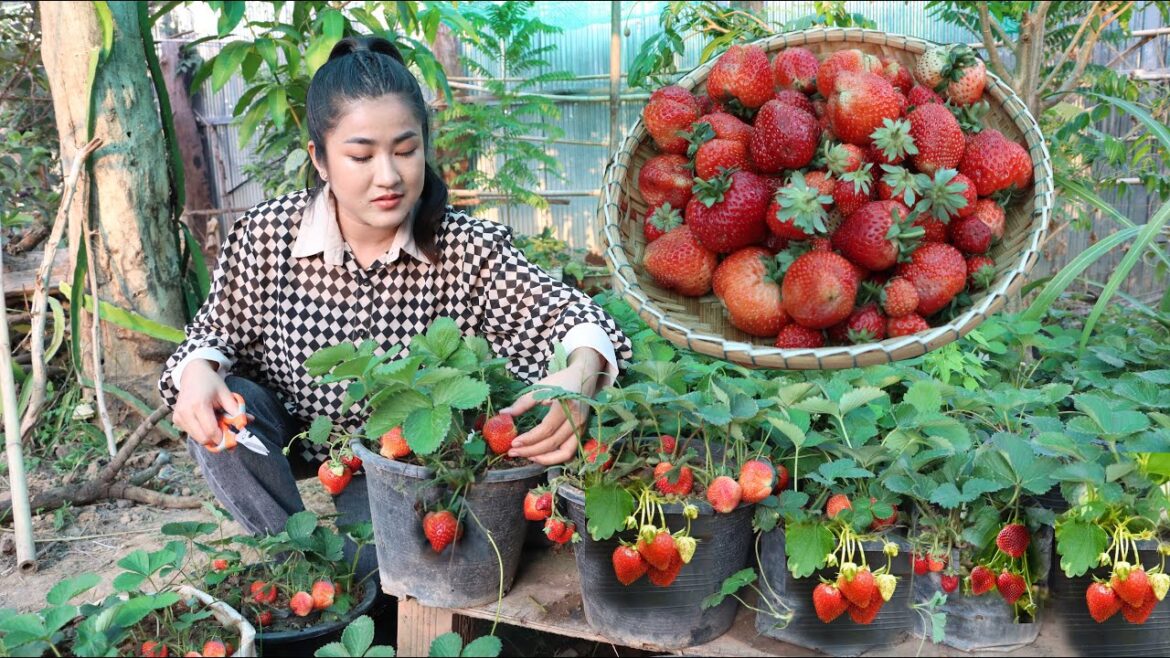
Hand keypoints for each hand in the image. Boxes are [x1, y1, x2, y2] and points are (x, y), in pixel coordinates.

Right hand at [172, 360, 243, 447]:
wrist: (192, 374)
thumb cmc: (211, 383)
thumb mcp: (226, 394)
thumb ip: (236, 410)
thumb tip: (248, 422)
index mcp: (198, 405)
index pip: (211, 432)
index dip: (223, 438)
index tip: (233, 436)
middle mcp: (185, 413)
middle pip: (203, 439)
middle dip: (217, 439)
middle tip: (226, 430)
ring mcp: (179, 417)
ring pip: (197, 438)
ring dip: (209, 436)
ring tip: (215, 421)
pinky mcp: (176, 420)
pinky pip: (192, 433)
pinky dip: (201, 431)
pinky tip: (206, 420)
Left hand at [502, 349, 604, 465]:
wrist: (583, 378)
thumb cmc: (560, 381)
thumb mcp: (540, 387)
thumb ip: (522, 402)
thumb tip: (503, 414)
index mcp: (565, 406)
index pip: (546, 429)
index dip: (529, 439)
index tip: (513, 443)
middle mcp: (576, 420)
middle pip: (553, 443)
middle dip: (531, 451)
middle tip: (513, 452)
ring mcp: (581, 428)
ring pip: (565, 452)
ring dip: (544, 459)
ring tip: (527, 457)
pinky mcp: (581, 432)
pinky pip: (569, 451)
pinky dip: (555, 457)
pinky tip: (540, 456)